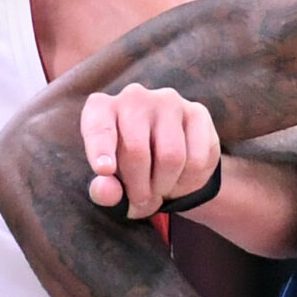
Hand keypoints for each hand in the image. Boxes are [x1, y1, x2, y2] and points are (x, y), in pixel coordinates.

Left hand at [80, 87, 218, 219]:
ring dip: (165, 185)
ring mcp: (167, 101)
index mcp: (101, 109)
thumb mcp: (110, 185)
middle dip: (139, 187)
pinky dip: (189, 180)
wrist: (168, 160)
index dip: (100, 149)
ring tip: (160, 187)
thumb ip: (103, 191)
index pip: (99, 128)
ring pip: (171, 157)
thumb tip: (108, 192)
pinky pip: (197, 158)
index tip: (104, 170)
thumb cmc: (128, 169)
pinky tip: (181, 177)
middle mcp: (133, 97)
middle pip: (137, 151)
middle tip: (141, 199)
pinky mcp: (197, 112)